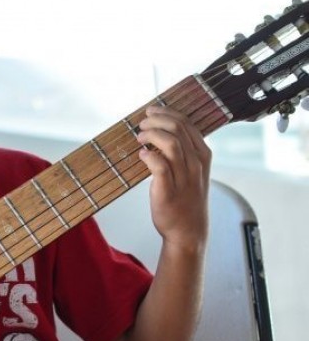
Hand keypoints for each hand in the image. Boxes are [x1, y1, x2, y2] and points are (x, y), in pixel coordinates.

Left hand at [136, 106, 211, 250]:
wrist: (188, 230)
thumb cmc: (186, 199)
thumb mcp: (192, 171)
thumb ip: (182, 152)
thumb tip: (161, 132)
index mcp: (202, 155)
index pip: (187, 124)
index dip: (167, 113)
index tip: (151, 111)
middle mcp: (196, 164)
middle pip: (178, 129)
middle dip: (157, 120)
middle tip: (141, 123)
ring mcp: (184, 177)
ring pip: (171, 144)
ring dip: (152, 135)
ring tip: (139, 137)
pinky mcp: (169, 190)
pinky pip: (160, 166)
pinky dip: (149, 156)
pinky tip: (141, 154)